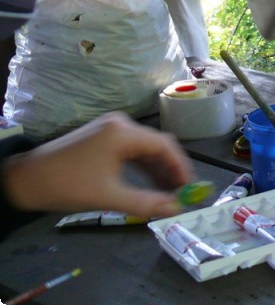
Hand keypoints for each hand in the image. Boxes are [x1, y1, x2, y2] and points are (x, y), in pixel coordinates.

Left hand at [0, 112, 194, 217]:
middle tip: (182, 192)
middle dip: (171, 168)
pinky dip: (141, 165)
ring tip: (168, 191)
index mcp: (123, 133)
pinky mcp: (102, 136)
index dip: (181, 166)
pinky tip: (148, 182)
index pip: (165, 145)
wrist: (24, 180)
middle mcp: (121, 124)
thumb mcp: (108, 197)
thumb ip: (146, 203)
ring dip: (156, 168)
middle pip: (156, 144)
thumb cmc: (67, 186)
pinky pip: (131, 149)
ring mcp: (110, 128)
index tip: (191, 187)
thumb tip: (175, 210)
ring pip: (144, 147)